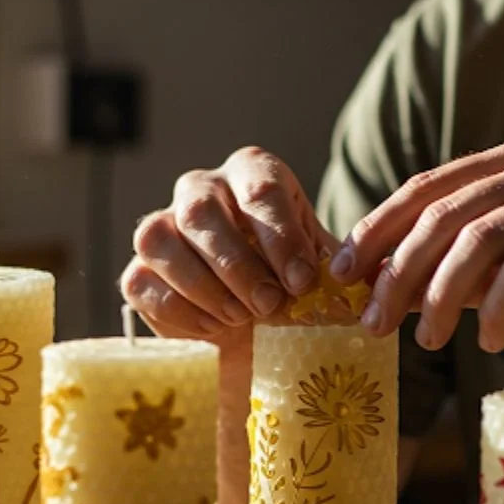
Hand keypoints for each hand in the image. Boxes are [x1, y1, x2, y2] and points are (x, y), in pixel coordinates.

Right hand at [120, 146, 336, 339]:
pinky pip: (141, 281)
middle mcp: (202, 189)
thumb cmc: (294, 283)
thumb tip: (364, 290)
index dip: (281, 237)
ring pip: (158, 238)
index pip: (260, 189)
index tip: (302, 281)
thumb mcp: (326, 272)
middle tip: (269, 303)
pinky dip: (179, 310)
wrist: (258, 323)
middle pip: (201, 210)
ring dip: (204, 285)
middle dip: (238, 264)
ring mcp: (163, 225)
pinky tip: (214, 329)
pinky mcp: (139, 269)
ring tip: (240, 317)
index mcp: (253, 174)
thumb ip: (345, 275)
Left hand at [330, 133, 503, 362]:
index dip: (378, 229)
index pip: (429, 187)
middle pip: (445, 213)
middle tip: (371, 320)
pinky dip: (500, 310)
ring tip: (424, 340)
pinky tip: (494, 341)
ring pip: (480, 239)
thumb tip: (377, 284)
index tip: (342, 273)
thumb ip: (456, 269)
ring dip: (439, 295)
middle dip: (397, 270)